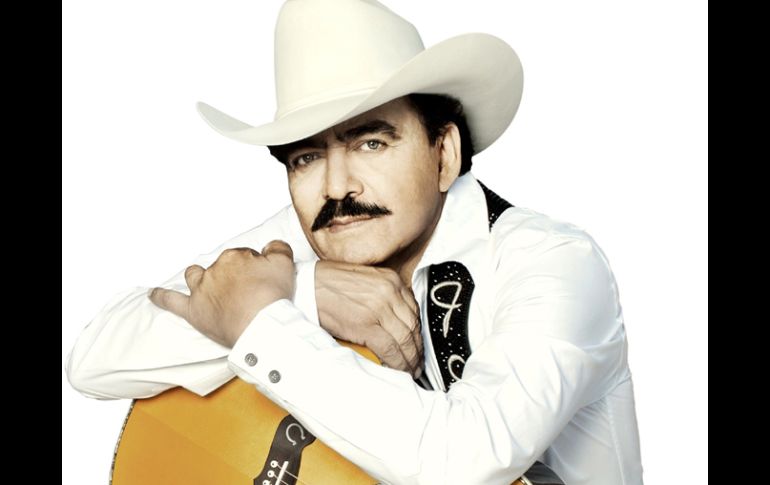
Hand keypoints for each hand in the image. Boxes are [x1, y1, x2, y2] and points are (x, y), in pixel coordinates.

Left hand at [149, 240, 295, 347]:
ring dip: (199, 277)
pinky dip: (161, 297)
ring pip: (195, 276)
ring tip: (206, 284)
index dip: (253, 268)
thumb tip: (270, 245)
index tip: (262, 281)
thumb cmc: (273, 297)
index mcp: (234, 257)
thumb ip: (278, 248)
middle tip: (248, 291)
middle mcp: (214, 270)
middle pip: (221, 267)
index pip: (243, 257)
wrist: (261, 326)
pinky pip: (171, 301)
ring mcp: (201, 290)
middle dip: (232, 275)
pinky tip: (153, 294)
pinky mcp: (193, 311)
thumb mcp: (284, 264)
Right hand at [314, 261, 422, 377]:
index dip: (417, 332)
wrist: (305, 285)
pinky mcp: (367, 325)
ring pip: (405, 340)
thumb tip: (391, 321)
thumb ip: (381, 296)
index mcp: (390, 280)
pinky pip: (391, 349)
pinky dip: (397, 363)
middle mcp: (389, 291)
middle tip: (417, 362)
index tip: (416, 344)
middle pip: (413, 327)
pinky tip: (398, 371)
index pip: (414, 311)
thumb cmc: (327, 284)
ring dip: (410, 359)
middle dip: (417, 348)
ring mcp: (380, 308)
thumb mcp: (363, 281)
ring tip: (410, 370)